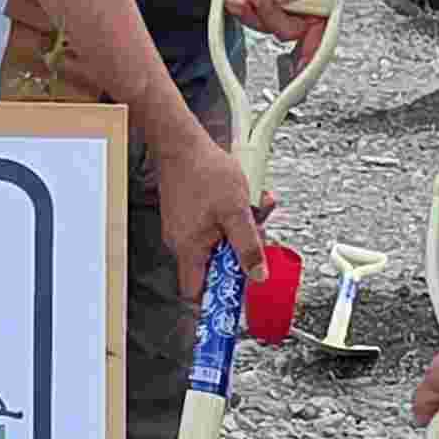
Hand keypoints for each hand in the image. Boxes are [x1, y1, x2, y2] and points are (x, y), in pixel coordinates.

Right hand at [152, 124, 266, 290]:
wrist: (181, 142)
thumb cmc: (204, 172)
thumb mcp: (237, 212)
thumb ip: (248, 247)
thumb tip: (258, 276)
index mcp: (190, 249)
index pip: (198, 292)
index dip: (218, 296)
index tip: (239, 291)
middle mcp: (181, 243)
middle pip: (215, 265)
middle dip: (240, 251)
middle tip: (256, 232)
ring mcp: (183, 227)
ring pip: (218, 241)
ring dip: (240, 229)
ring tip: (252, 207)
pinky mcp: (187, 213)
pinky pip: (213, 224)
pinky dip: (230, 215)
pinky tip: (242, 197)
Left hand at [234, 0, 336, 63]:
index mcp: (325, 6)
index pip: (321, 39)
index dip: (310, 59)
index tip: (299, 72)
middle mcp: (305, 12)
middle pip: (288, 32)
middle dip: (270, 16)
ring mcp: (284, 9)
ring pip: (267, 26)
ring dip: (252, 13)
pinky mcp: (265, 3)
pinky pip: (252, 16)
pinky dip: (242, 9)